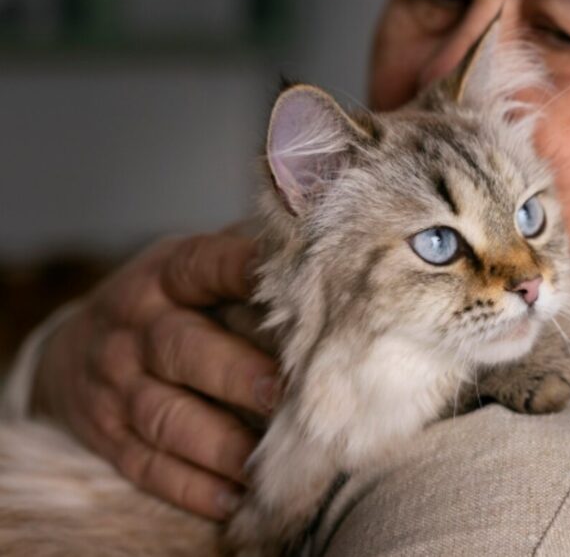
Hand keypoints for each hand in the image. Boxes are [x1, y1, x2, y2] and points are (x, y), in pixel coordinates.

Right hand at [31, 233, 278, 520]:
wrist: (70, 352)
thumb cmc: (166, 303)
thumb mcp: (190, 268)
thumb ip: (244, 261)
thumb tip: (318, 250)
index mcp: (164, 275)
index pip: (202, 265)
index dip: (242, 270)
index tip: (290, 284)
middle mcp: (135, 326)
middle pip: (182, 348)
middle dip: (235, 373)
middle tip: (284, 393)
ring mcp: (116, 383)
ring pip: (165, 416)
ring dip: (218, 443)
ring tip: (263, 463)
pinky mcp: (108, 435)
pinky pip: (147, 465)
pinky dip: (191, 487)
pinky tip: (233, 499)